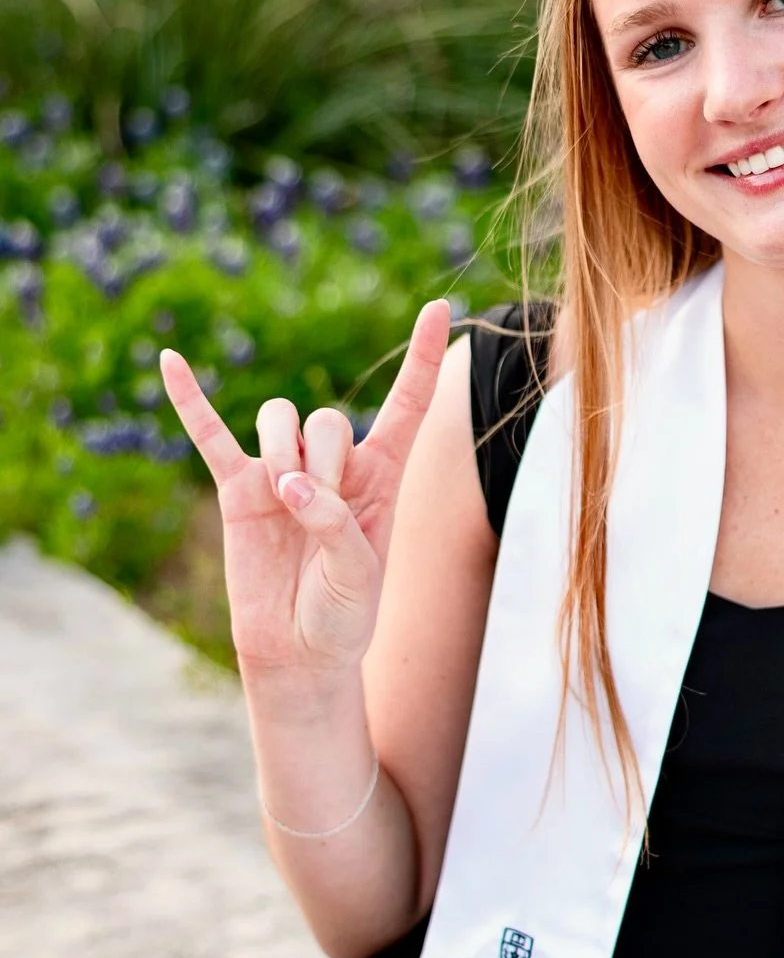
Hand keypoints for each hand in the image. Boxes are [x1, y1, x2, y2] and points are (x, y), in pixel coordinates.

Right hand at [159, 299, 453, 682]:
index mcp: (382, 476)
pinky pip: (209, 434)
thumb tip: (287, 485)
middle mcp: (333, 465)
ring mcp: (282, 472)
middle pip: (327, 417)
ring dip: (281, 451)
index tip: (441, 305)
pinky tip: (169, 362)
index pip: (407, 404)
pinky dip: (189, 400)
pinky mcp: (238, 489)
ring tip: (285, 501)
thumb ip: (334, 524)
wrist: (298, 652)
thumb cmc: (343, 614)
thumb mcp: (358, 574)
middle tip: (319, 510)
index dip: (422, 357)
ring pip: (279, 417)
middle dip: (324, 459)